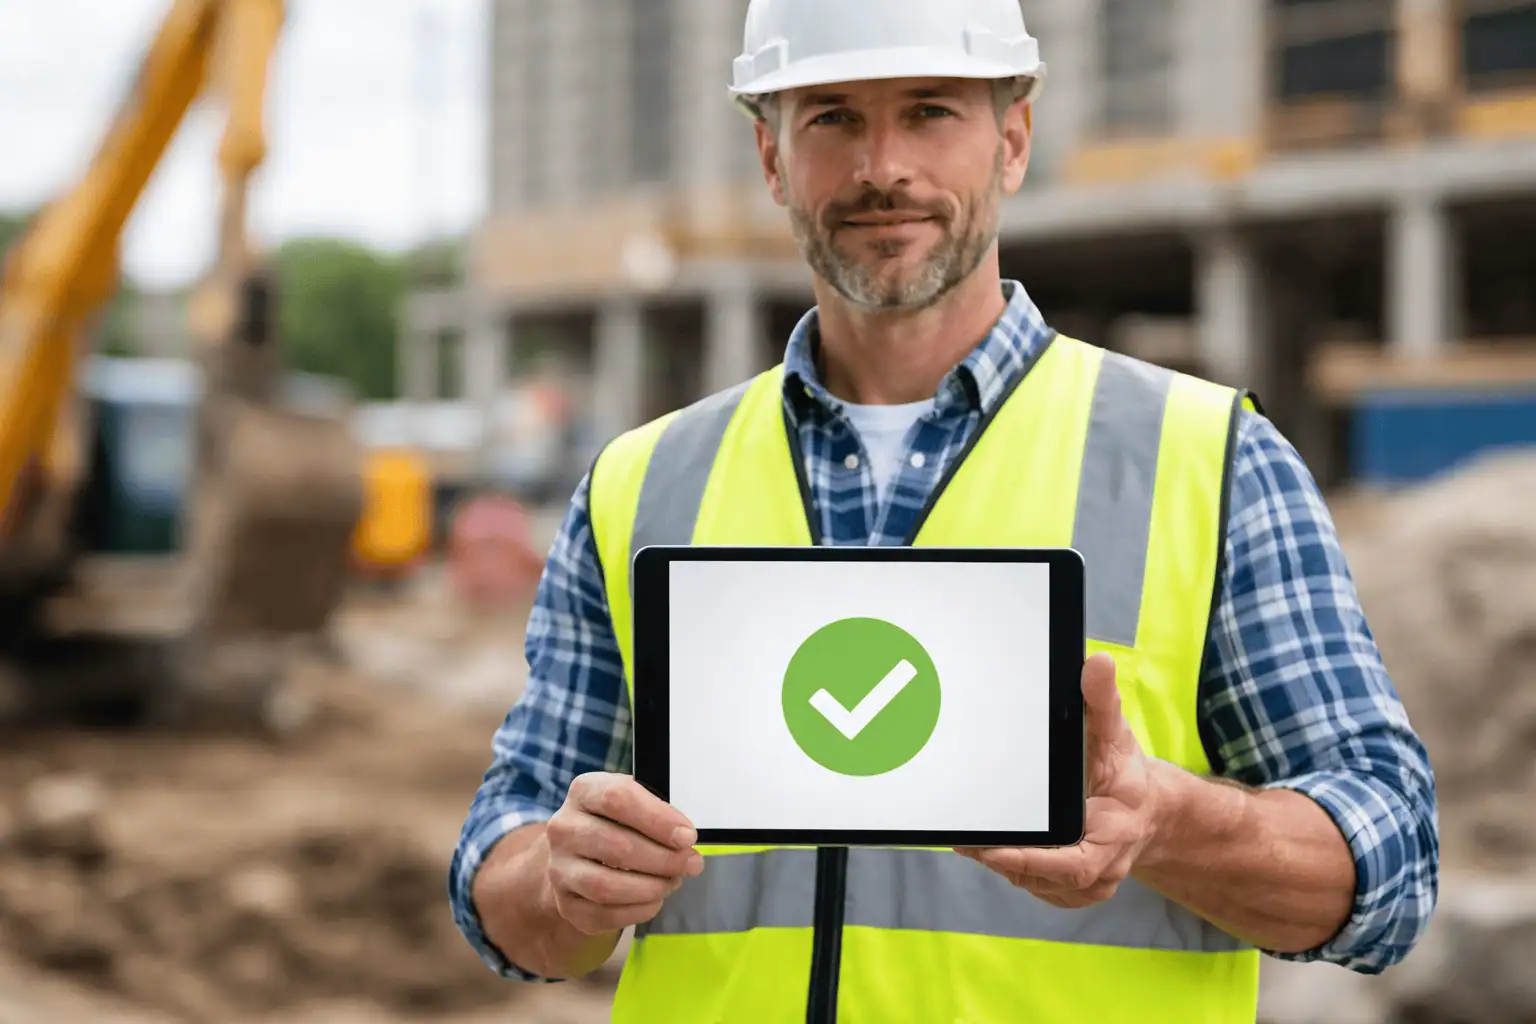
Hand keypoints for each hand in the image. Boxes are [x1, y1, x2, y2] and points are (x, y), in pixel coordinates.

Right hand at [544, 772, 703, 935]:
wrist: (576, 852)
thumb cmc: (614, 822)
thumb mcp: (633, 801)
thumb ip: (658, 814)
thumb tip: (684, 841)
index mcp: (583, 792)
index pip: (618, 799)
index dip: (658, 820)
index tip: (687, 836)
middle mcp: (563, 828)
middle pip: (617, 846)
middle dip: (663, 859)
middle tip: (691, 864)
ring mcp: (559, 868)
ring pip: (606, 886)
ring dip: (650, 887)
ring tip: (673, 882)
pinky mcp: (565, 903)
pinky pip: (603, 914)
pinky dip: (638, 910)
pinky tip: (654, 899)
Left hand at [954, 652, 1162, 907]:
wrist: (1146, 810)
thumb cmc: (1123, 771)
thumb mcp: (1115, 732)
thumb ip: (1103, 700)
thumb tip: (1096, 662)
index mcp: (1117, 834)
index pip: (1073, 862)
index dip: (1032, 862)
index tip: (993, 850)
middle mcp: (1104, 869)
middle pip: (1043, 877)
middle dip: (1002, 859)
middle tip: (965, 838)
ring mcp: (1087, 887)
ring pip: (1033, 882)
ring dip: (1001, 862)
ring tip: (972, 836)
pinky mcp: (1070, 891)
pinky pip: (1033, 884)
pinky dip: (1011, 866)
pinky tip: (992, 845)